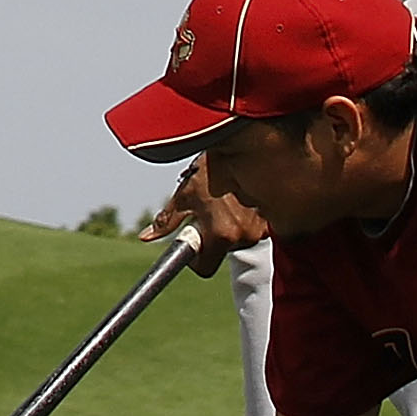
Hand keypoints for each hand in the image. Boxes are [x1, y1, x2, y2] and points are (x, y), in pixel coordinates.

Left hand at [143, 154, 267, 276]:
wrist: (241, 147)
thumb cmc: (210, 170)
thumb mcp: (183, 196)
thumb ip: (166, 221)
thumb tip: (147, 236)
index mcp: (220, 234)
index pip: (205, 269)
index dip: (195, 261)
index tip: (192, 244)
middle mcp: (243, 235)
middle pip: (222, 252)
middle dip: (213, 238)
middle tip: (208, 213)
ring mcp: (259, 227)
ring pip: (237, 240)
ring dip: (229, 227)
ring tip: (223, 202)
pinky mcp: (270, 218)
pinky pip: (252, 228)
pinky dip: (244, 219)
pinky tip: (238, 200)